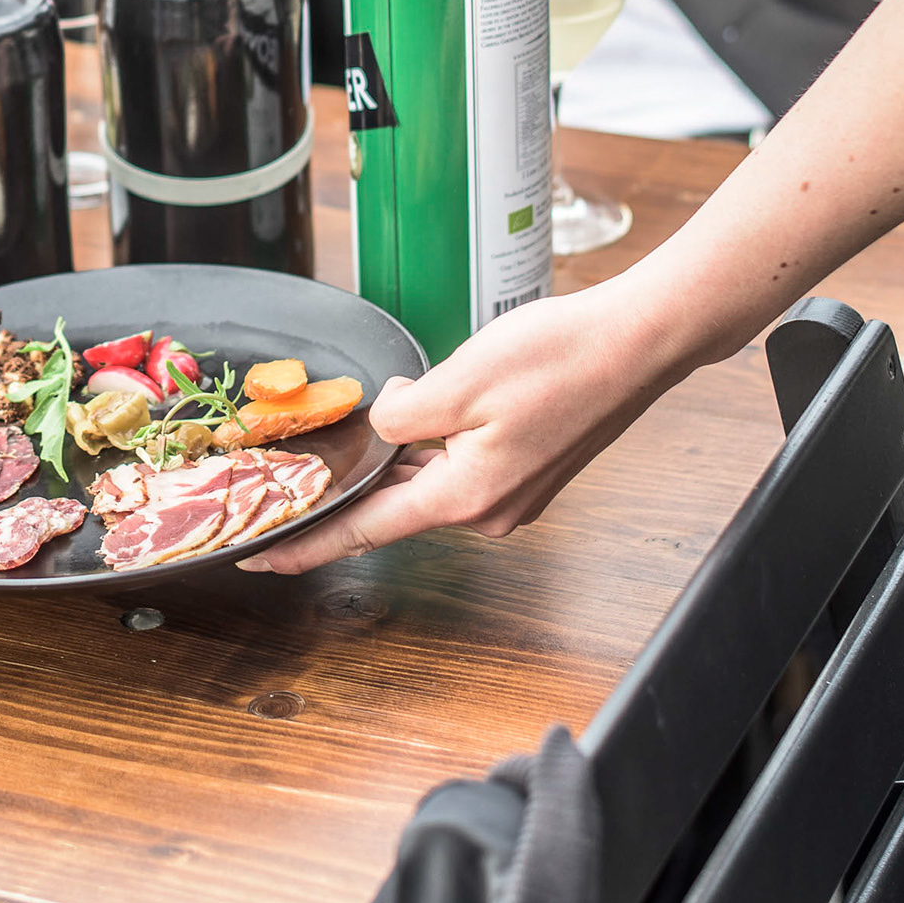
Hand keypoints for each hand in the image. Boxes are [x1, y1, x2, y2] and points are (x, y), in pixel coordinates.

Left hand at [239, 272, 687, 571]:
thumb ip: (402, 413)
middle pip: (397, 505)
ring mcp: (514, 494)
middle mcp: (490, 510)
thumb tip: (384, 420)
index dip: (309, 544)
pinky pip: (460, 466)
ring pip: (430, 482)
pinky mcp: (529, 469)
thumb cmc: (562, 358)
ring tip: (352, 442)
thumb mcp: (459, 380)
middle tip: (293, 480)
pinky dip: (432, 448)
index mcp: (465, 497)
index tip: (264, 560)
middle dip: (350, 490)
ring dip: (394, 463)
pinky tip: (420, 415)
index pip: (366, 530)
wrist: (639, 342)